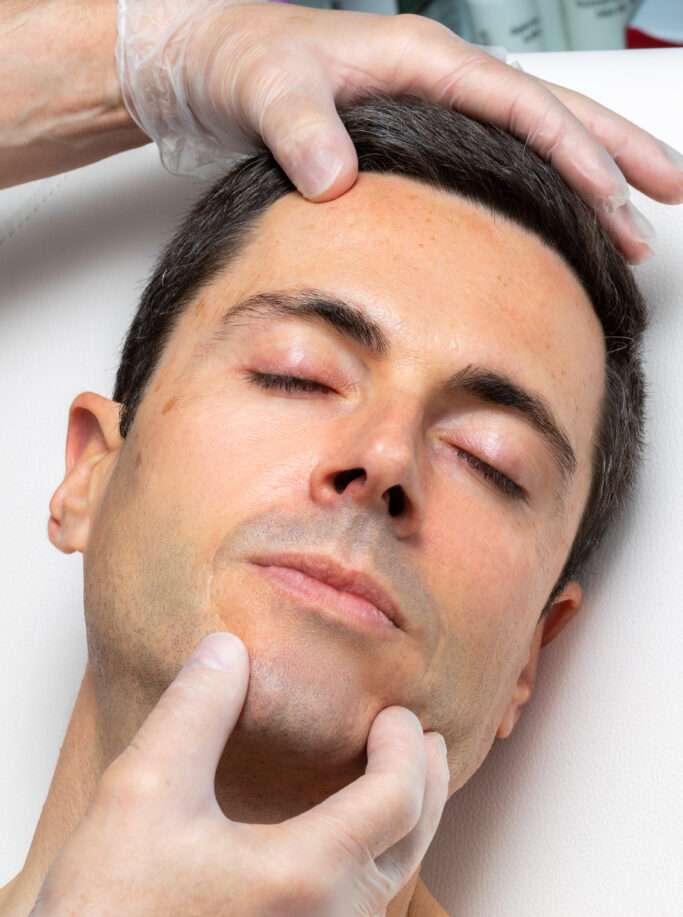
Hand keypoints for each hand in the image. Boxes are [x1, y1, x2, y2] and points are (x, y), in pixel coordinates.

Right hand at [0, 632, 448, 916]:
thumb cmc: (105, 910)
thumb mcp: (146, 786)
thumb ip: (197, 708)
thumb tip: (228, 649)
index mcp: (304, 875)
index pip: (395, 797)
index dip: (404, 746)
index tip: (398, 713)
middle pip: (412, 847)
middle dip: (426, 786)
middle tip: (426, 744)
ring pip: (393, 898)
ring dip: (405, 840)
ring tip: (400, 799)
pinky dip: (377, 891)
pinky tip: (356, 877)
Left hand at [116, 1, 682, 263]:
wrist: (209, 62)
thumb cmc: (240, 63)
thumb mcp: (266, 90)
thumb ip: (299, 130)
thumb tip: (334, 178)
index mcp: (425, 61)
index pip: (522, 108)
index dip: (575, 152)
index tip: (617, 195)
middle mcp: (440, 78)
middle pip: (553, 112)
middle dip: (617, 153)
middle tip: (669, 195)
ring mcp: (434, 105)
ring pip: (534, 136)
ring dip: (589, 176)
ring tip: (632, 224)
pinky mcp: (417, 133)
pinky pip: (500, 157)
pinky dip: (537, 186)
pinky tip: (550, 219)